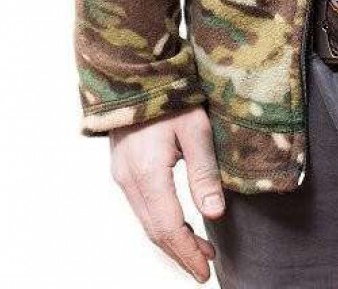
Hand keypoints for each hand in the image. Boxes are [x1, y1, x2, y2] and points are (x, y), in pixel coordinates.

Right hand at [109, 107, 224, 282]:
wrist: (136, 70)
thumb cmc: (170, 94)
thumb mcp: (196, 129)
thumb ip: (204, 172)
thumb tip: (215, 213)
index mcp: (147, 173)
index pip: (168, 227)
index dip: (187, 252)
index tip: (205, 271)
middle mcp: (129, 180)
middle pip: (154, 231)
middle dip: (181, 252)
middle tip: (206, 266)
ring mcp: (122, 175)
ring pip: (146, 220)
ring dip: (172, 238)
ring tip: (200, 247)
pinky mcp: (123, 168)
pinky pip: (142, 206)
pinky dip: (161, 221)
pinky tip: (179, 221)